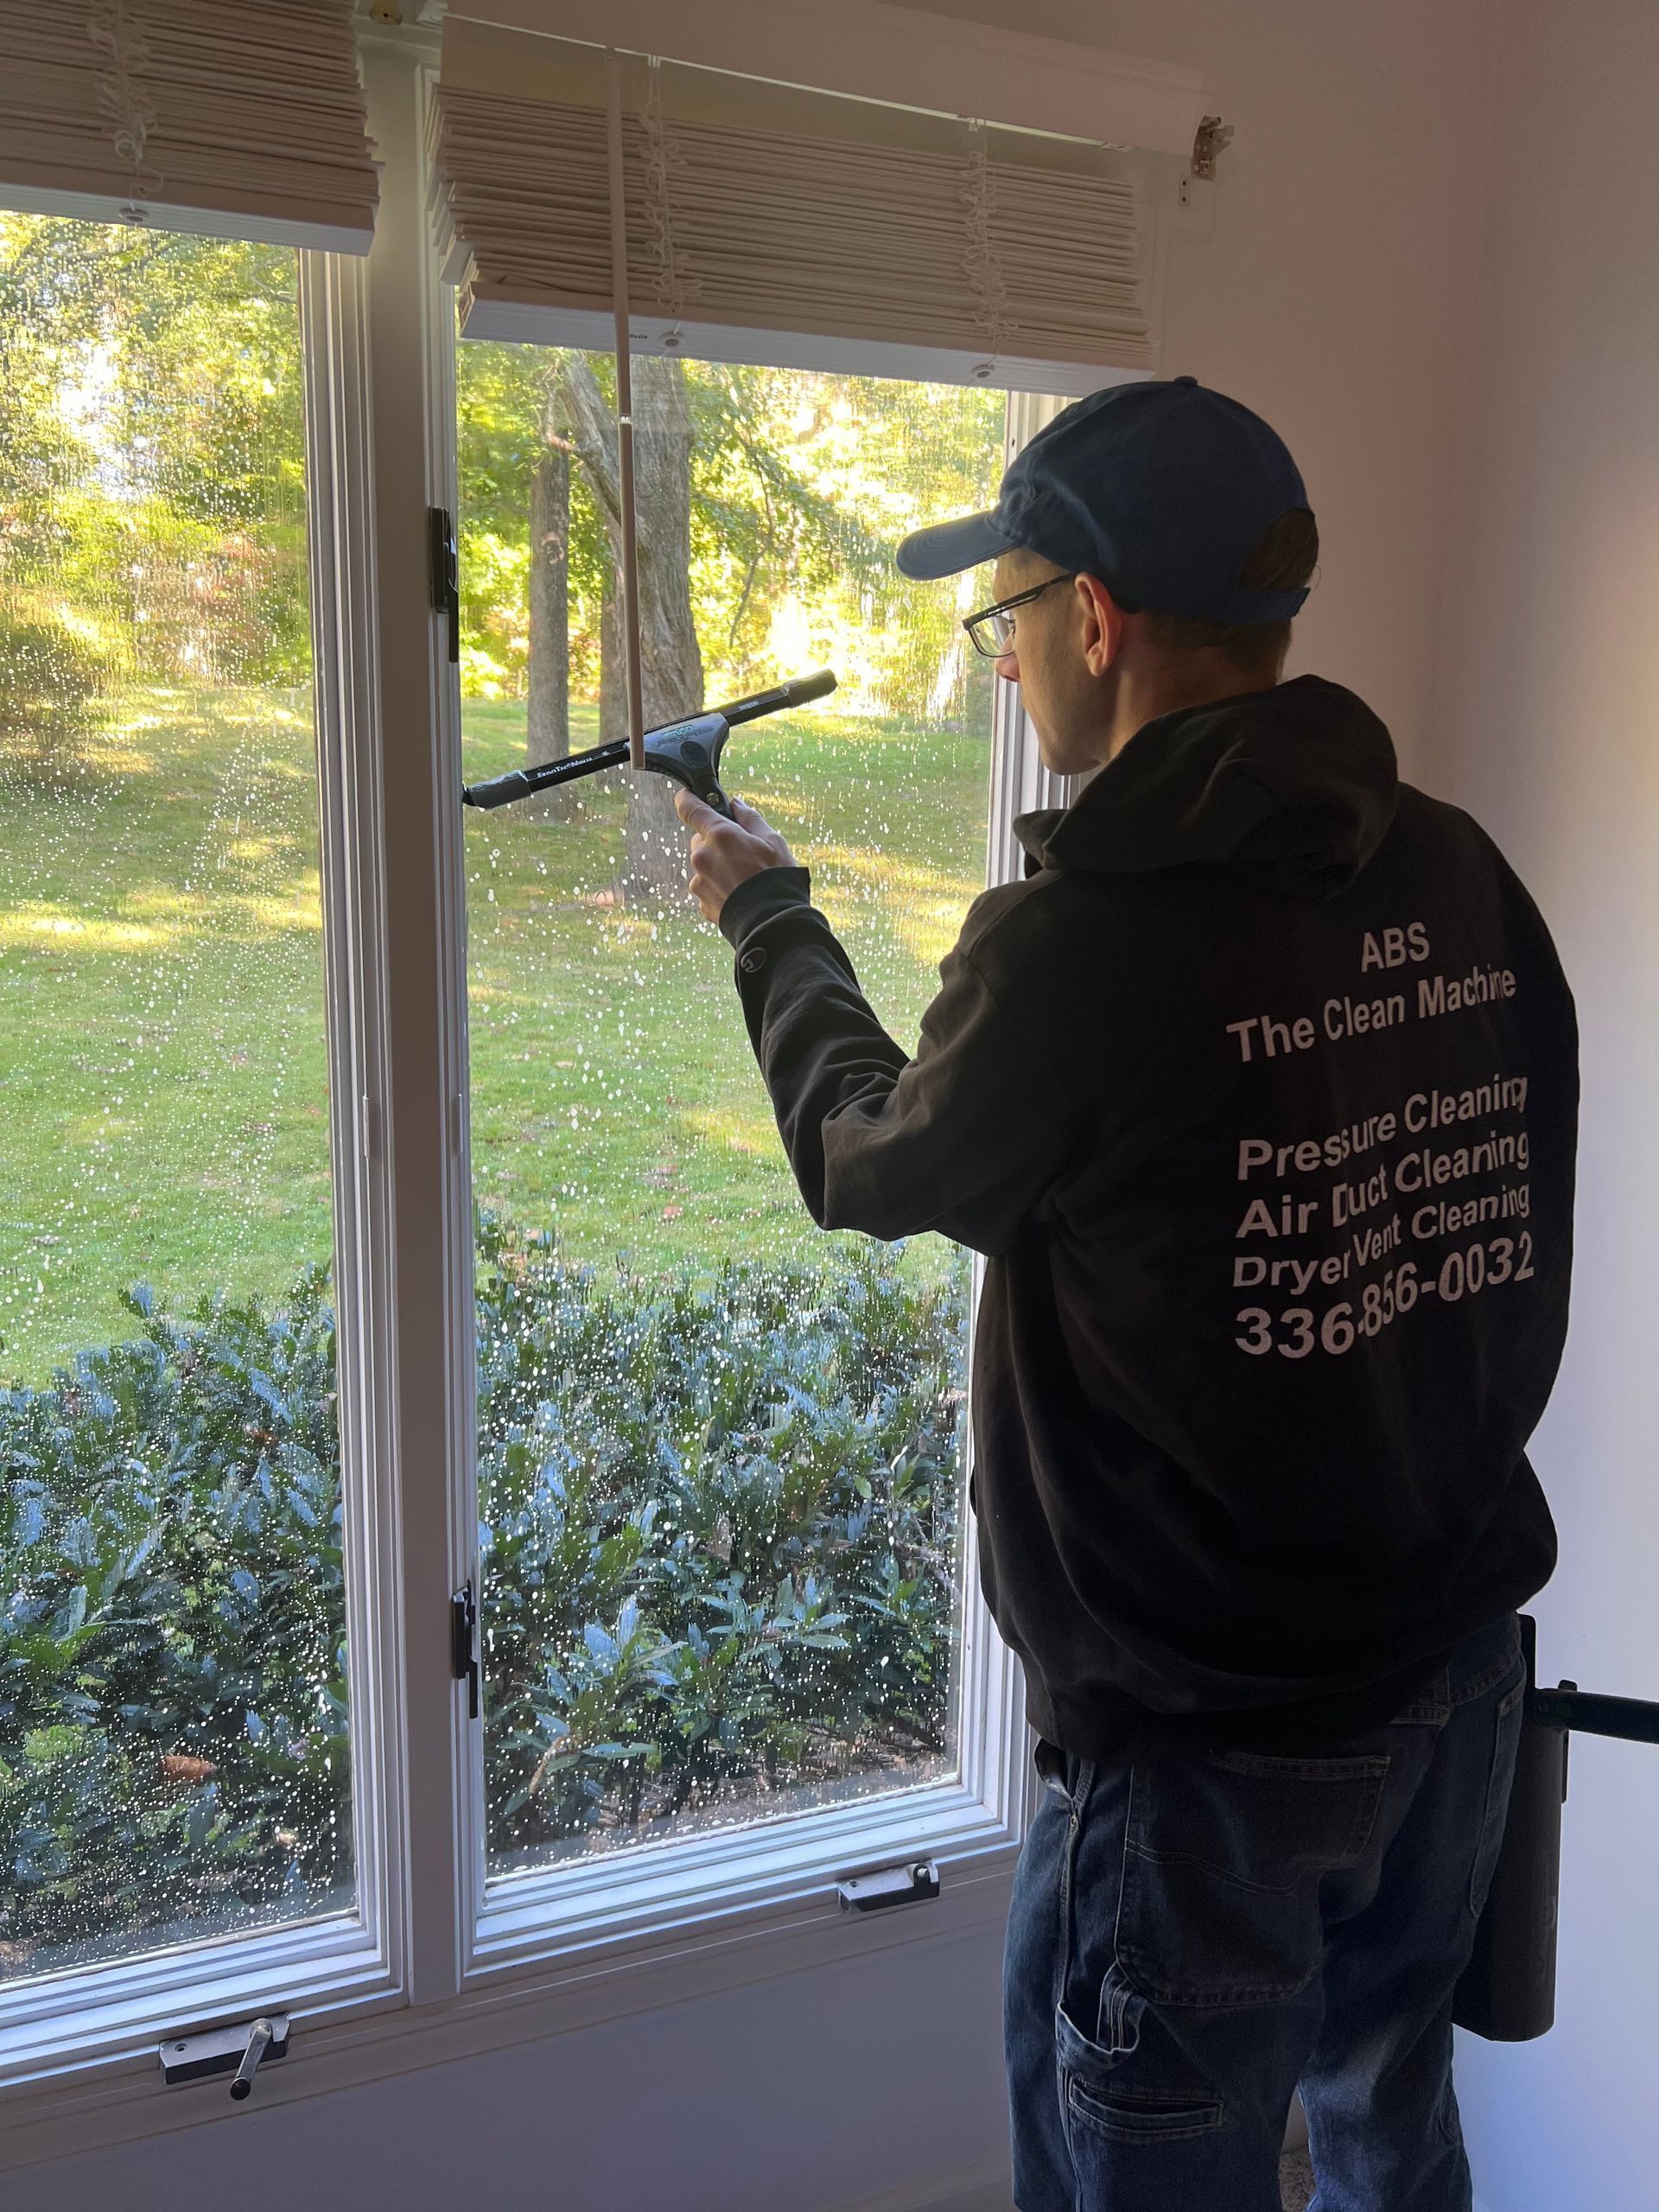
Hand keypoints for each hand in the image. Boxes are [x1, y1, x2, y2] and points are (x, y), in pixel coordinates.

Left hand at [674, 789, 796, 923]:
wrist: (773, 925)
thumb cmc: (777, 879)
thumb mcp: (773, 841)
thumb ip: (750, 818)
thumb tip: (736, 805)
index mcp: (719, 835)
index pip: (689, 807)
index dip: (688, 799)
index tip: (689, 796)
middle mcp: (702, 857)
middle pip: (701, 839)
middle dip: (717, 842)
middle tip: (742, 852)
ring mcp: (699, 882)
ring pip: (704, 865)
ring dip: (718, 867)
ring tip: (745, 879)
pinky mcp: (701, 903)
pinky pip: (707, 887)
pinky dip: (720, 887)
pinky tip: (740, 895)